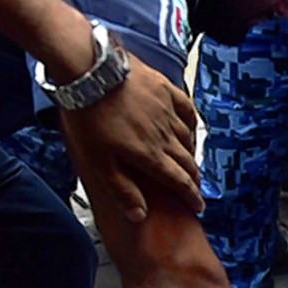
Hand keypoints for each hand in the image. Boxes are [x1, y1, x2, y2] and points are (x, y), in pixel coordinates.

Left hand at [59, 54, 202, 222]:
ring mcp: (167, 111)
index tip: (199, 206)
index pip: (179, 182)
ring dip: (191, 154)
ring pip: (187, 138)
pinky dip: (191, 123)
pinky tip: (190, 128)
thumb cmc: (89, 117)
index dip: (191, 197)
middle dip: (193, 178)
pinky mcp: (164, 89)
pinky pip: (186, 109)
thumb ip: (122, 189)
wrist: (89, 71)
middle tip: (194, 187)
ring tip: (190, 162)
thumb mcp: (99, 161)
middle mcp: (164, 135)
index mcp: (150, 155)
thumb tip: (139, 216)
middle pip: (187, 162)